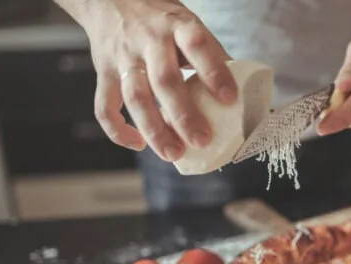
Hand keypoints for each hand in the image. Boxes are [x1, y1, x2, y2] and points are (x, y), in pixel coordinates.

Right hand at [79, 0, 237, 160]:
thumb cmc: (161, 21)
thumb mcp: (189, 25)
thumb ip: (212, 55)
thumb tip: (246, 91)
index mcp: (177, 26)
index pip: (197, 45)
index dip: (214, 72)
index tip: (230, 99)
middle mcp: (148, 41)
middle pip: (164, 80)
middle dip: (184, 115)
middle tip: (203, 140)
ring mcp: (123, 58)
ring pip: (135, 98)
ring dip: (154, 129)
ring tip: (174, 153)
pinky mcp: (104, 73)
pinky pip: (104, 106)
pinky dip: (118, 130)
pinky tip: (139, 145)